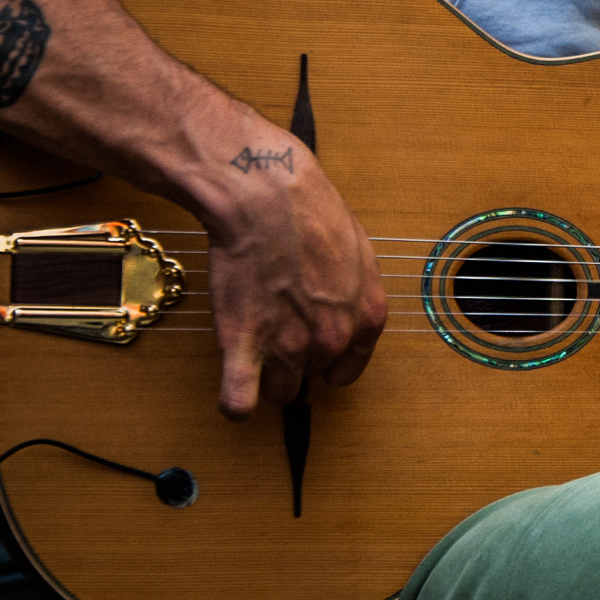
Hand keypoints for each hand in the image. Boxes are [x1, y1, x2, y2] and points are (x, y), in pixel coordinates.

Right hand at [198, 129, 385, 417]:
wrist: (263, 196)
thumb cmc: (307, 211)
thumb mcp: (357, 248)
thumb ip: (356, 290)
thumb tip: (346, 308)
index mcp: (365, 316)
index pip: (348, 368)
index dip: (328, 362)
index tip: (313, 354)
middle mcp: (332, 338)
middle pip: (311, 376)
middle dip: (295, 358)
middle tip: (276, 324)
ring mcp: (288, 346)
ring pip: (279, 392)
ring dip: (266, 377)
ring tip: (253, 346)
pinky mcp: (245, 346)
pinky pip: (240, 402)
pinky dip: (236, 403)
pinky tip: (235, 389)